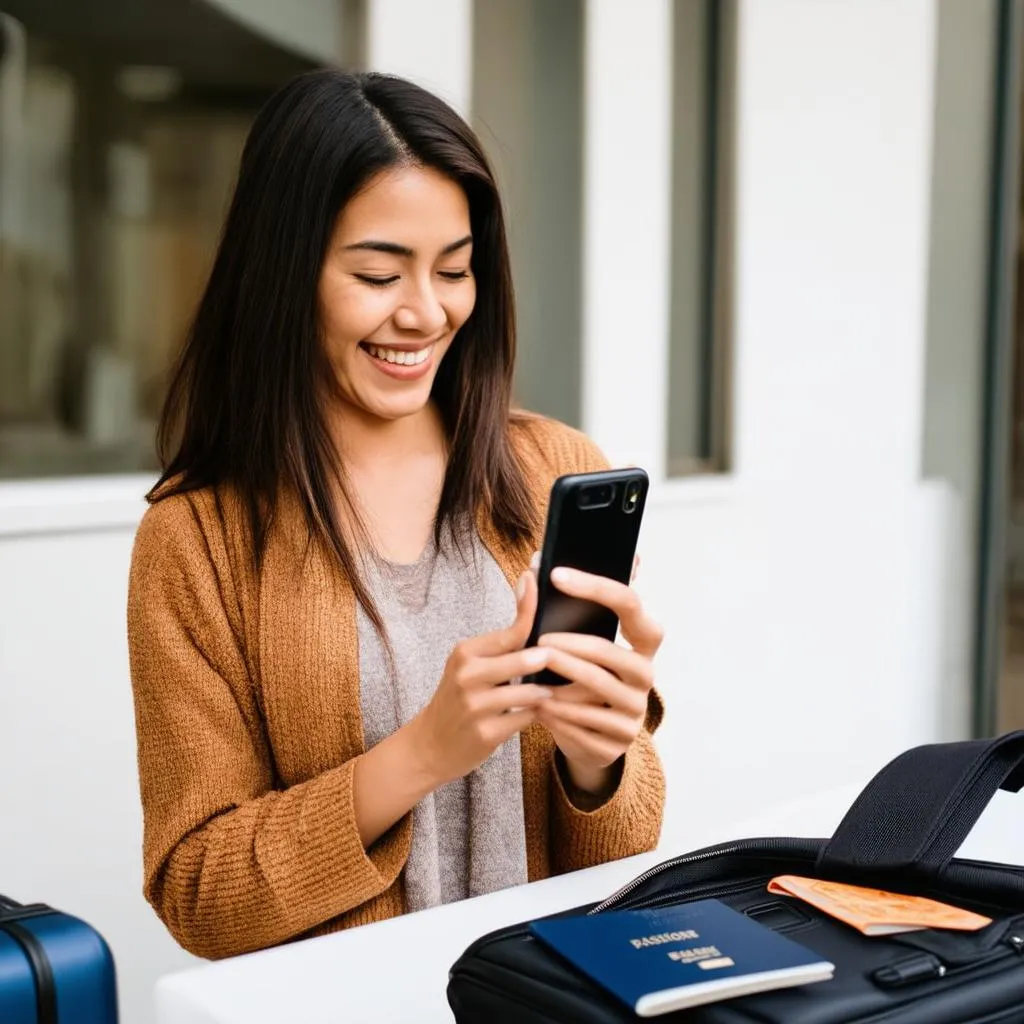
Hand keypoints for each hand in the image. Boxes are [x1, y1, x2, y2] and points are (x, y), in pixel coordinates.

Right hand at [408, 571, 552, 787]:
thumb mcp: (470, 667)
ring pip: (529, 692)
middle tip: (565, 662)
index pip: (510, 630)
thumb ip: (500, 648)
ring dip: (545, 692)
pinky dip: (536, 715)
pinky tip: (538, 715)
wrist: (429, 745)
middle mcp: (467, 675)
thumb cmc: (459, 700)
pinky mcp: (485, 733)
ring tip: (550, 692)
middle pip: (523, 659)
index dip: (530, 608)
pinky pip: (526, 718)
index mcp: (466, 653)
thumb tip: (533, 616)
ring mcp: (475, 705)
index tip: (541, 583)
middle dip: (548, 660)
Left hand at [534, 562, 662, 798]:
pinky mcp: (617, 743)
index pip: (630, 604)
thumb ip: (569, 607)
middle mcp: (646, 675)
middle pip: (612, 654)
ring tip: (530, 674)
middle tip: (538, 643)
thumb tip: (537, 564)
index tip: (557, 575)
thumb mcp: (580, 643)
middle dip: (572, 646)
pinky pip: (583, 725)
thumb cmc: (580, 676)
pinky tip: (537, 705)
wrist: (587, 734)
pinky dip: (557, 714)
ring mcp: (635, 712)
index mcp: (644, 642)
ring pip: (595, 691)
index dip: (596, 587)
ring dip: (559, 681)